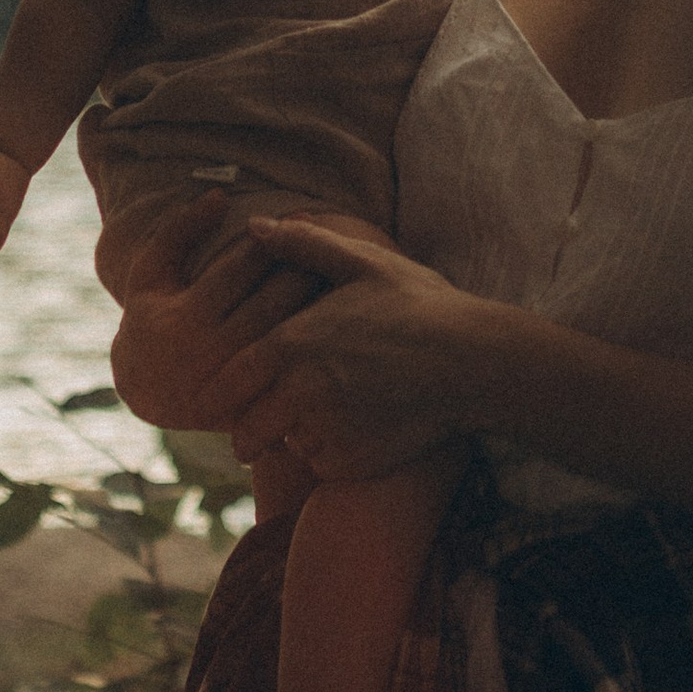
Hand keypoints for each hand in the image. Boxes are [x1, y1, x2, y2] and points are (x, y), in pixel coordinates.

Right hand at [107, 191, 324, 431]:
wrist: (143, 391)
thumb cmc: (149, 318)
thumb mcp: (150, 273)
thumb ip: (179, 232)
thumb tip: (220, 194)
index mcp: (184, 318)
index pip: (239, 269)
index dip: (274, 239)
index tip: (303, 217)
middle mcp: (209, 355)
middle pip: (272, 304)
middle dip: (306, 269)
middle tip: (339, 244)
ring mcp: (232, 386)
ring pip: (288, 336)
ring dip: (319, 305)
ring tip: (347, 276)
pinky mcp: (251, 408)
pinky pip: (291, 371)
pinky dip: (314, 347)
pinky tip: (338, 321)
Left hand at [222, 218, 495, 484]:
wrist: (474, 361)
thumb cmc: (419, 304)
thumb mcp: (362, 262)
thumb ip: (303, 244)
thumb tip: (255, 225)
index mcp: (292, 343)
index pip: (228, 383)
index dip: (220, 394)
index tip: (218, 400)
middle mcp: (302, 391)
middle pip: (247, 430)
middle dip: (249, 433)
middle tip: (255, 433)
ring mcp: (329, 429)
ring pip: (288, 447)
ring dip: (296, 439)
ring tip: (322, 420)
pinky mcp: (355, 461)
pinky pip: (323, 466)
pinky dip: (331, 455)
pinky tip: (355, 432)